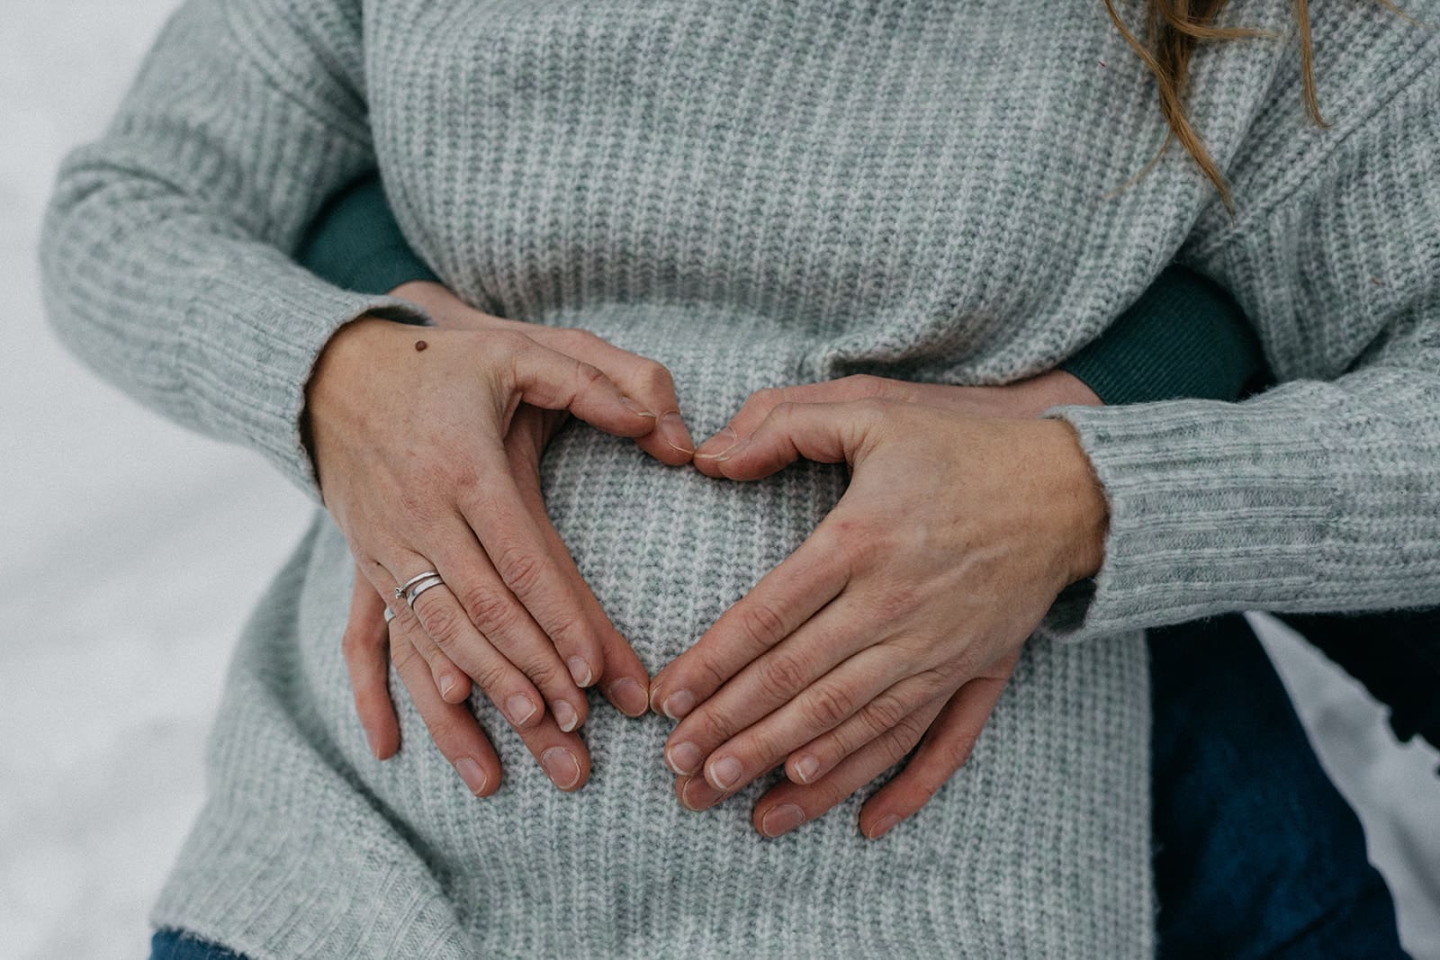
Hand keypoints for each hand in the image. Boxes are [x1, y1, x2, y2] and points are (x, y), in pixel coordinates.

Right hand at [309, 289, 690, 787]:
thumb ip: (597, 384)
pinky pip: (367, 637)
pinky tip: (389, 747)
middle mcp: (419, 514)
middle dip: (533, 677)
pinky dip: (378, 694)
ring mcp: (382, 544)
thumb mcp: (520, 350)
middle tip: (578, 735)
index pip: (522, 561)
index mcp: (466, 468)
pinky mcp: (362, 561)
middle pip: (483, 613)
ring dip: (478, 695)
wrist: (331, 365)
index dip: (561, 621)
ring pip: (433, 636)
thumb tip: (668, 432)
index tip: (596, 675)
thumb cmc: (443, 359)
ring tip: (523, 745)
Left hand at [650, 374, 1106, 834]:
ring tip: (737, 807)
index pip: (767, 619)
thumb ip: (782, 422)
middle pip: (799, 684)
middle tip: (679, 772)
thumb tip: (707, 458)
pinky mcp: (978, 670)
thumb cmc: (961, 442)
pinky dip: (904, 787)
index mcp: (860, 542)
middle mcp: (896, 607)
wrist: (1072, 484)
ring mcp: (940, 649)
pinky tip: (864, 825)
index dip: (711, 666)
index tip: (667, 703)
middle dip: (733, 732)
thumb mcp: (870, 407)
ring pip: (854, 725)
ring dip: (791, 769)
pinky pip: (939, 742)